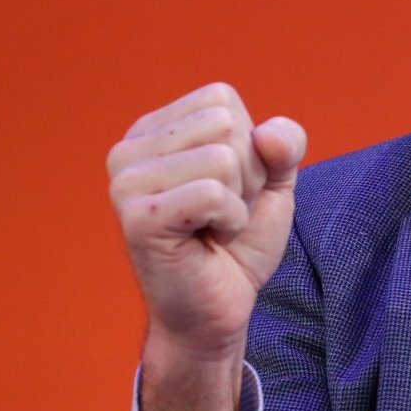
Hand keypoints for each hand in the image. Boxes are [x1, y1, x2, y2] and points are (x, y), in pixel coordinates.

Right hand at [107, 83, 305, 410]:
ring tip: (212, 227)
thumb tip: (267, 132)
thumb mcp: (274, 181)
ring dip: (237, 201)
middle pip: (226, 124)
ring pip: (224, 158)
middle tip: (220, 212)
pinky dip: (230, 221)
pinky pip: (214, 194)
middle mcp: (129, 148)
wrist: (218, 310)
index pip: (222, 100)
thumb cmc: (238, 243)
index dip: (247, 147)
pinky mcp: (137, 217)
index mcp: (154, 130)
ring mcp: (127, 182)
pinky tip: (206, 241)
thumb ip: (284, 144)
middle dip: (246, 174)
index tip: (227, 187)